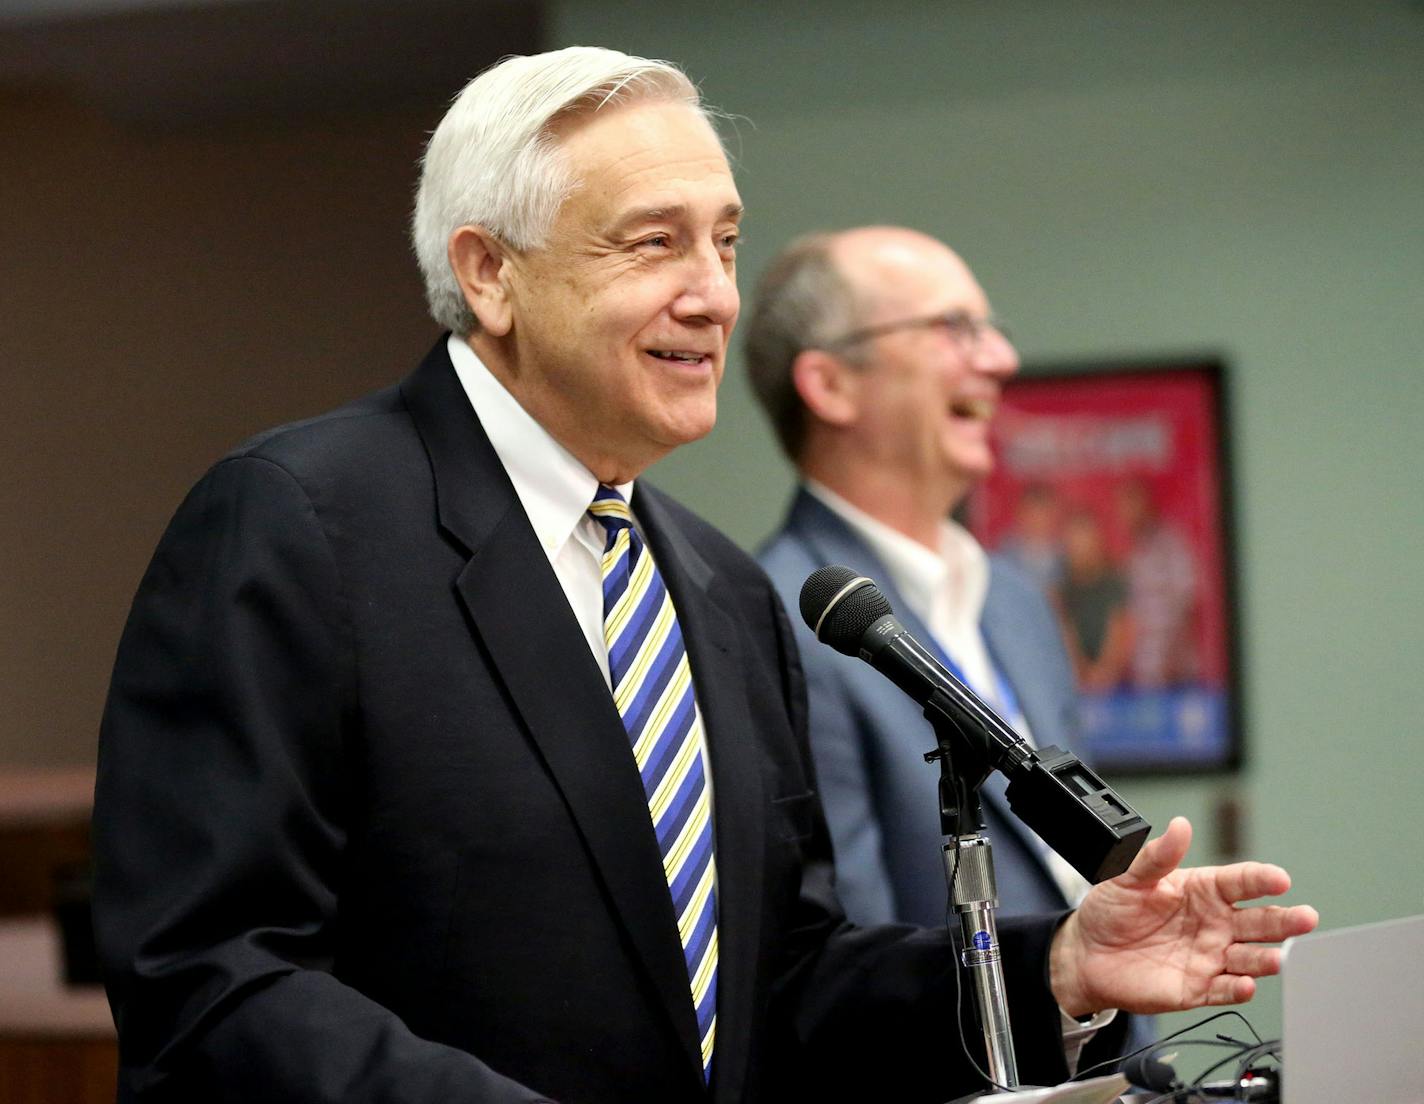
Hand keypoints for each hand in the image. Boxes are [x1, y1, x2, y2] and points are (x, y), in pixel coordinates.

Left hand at [1049, 817, 1317, 1016]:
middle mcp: (1215, 923)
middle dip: (1285, 920)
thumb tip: (1179, 826)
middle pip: (1259, 921)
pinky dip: (1237, 989)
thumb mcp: (1127, 877)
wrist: (1087, 953)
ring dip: (1266, 958)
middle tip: (1306, 918)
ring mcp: (1209, 956)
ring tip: (1277, 957)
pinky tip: (1246, 985)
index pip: (1240, 882)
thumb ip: (1157, 856)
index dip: (1261, 878)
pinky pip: (1224, 990)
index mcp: (1203, 890)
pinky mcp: (1197, 987)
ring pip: (1249, 958)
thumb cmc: (1111, 910)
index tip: (1280, 878)